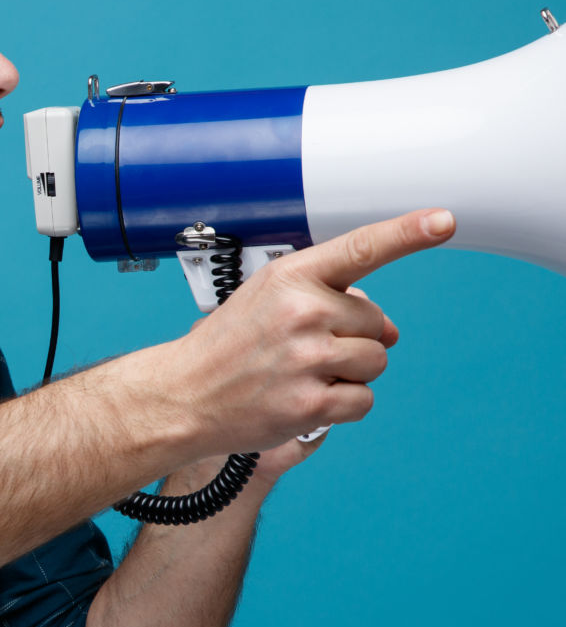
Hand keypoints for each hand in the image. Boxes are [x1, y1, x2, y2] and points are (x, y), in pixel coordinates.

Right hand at [160, 209, 454, 457]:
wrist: (183, 394)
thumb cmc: (225, 347)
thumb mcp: (264, 298)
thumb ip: (323, 296)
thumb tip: (382, 324)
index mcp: (290, 277)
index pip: (360, 248)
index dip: (407, 233)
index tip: (442, 221)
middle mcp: (302, 312)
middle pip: (378, 325)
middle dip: (353, 340)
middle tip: (303, 351)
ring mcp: (308, 357)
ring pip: (375, 362)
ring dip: (350, 374)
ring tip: (302, 375)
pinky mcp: (312, 400)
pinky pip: (363, 399)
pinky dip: (343, 405)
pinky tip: (307, 398)